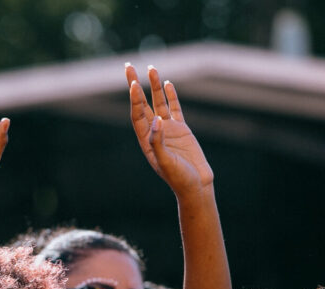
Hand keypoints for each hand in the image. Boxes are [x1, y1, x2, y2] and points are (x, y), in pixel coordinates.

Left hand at [125, 63, 212, 194]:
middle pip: (142, 103)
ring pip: (159, 102)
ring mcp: (168, 130)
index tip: (132, 84)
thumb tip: (156, 121)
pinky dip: (171, 96)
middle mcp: (154, 132)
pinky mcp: (182, 130)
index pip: (137, 114)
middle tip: (128, 65)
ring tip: (151, 68)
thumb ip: (159, 143)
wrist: (196, 186)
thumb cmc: (179, 178)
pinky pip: (175, 108)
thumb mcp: (166, 162)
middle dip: (135, 85)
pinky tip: (167, 83)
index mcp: (146, 141)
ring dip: (154, 86)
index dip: (134, 99)